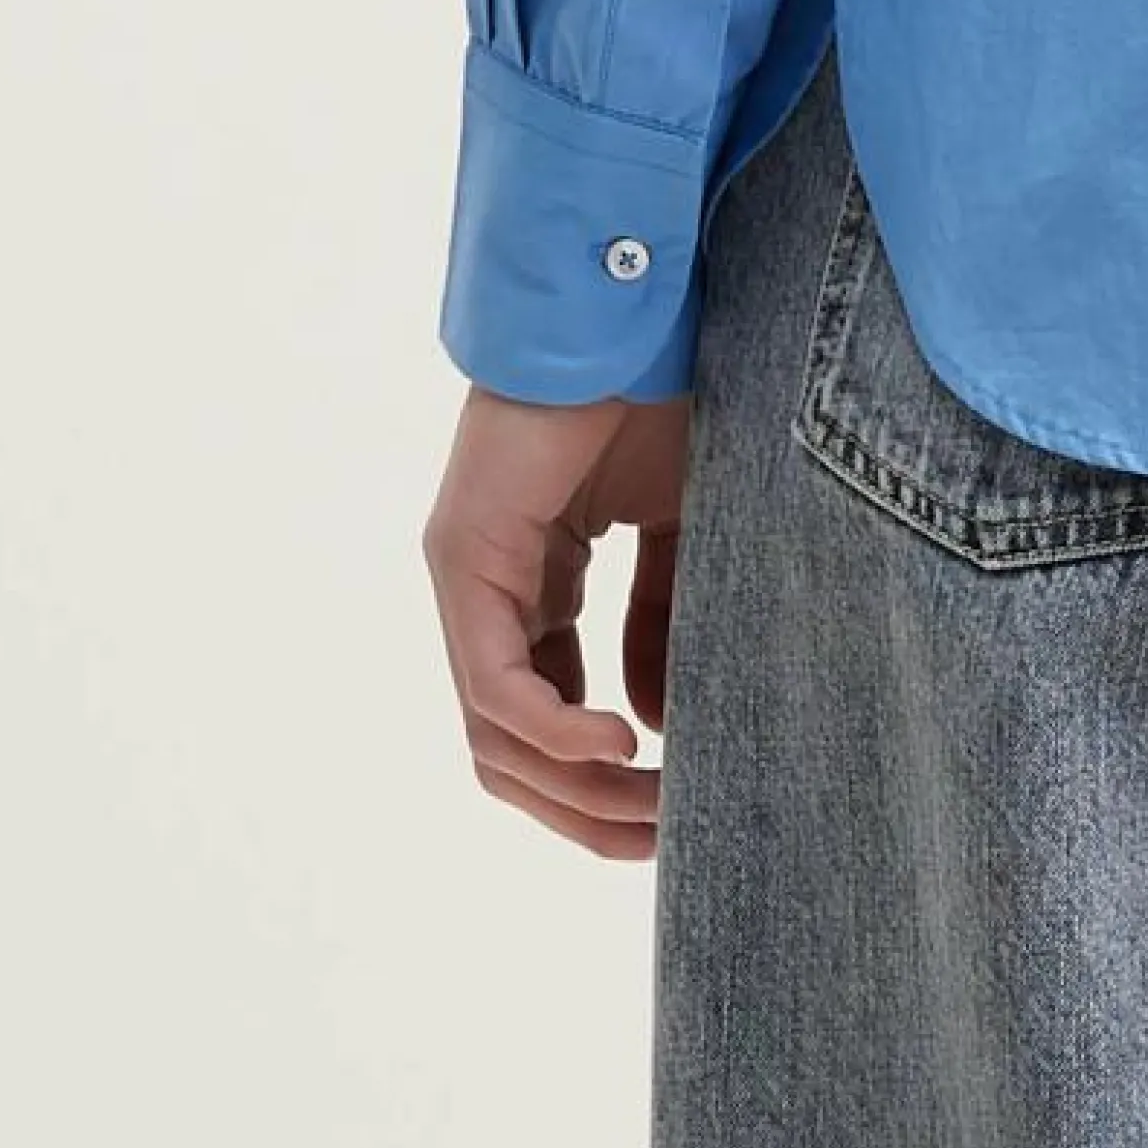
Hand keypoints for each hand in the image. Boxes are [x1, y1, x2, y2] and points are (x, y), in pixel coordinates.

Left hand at [422, 384, 687, 858]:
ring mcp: (468, 579)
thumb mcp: (683, 531)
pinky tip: (623, 747)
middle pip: (512, 755)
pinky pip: (497, 686)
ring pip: (496, 740)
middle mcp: (488, 594)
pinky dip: (556, 732)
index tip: (682, 817)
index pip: (548, 720)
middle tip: (670, 842)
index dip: (607, 786)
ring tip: (658, 807)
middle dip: (590, 814)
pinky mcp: (464, 559)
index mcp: (536, 587)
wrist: (642, 305)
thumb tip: (655, 738)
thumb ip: (664, 625)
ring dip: (577, 792)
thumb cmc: (663, 394)